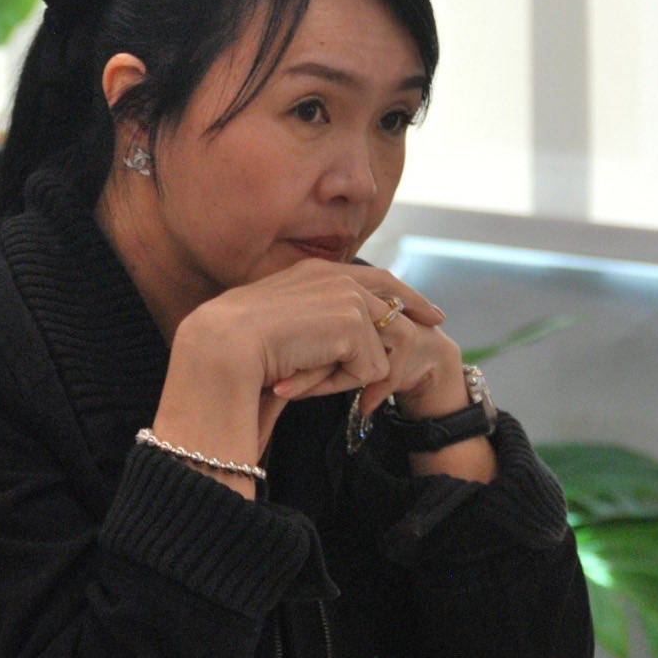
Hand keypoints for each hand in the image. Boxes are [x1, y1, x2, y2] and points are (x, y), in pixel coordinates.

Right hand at [153, 261, 446, 480]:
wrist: (220, 350)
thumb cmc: (235, 349)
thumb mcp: (279, 330)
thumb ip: (313, 324)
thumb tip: (349, 346)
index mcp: (313, 272)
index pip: (375, 279)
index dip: (406, 297)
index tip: (431, 313)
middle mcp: (333, 276)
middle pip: (394, 303)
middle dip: (414, 322)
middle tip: (437, 327)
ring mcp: (345, 297)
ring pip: (380, 348)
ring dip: (352, 373)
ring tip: (307, 380)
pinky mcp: (353, 322)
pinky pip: (370, 370)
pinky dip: (342, 386)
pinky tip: (307, 381)